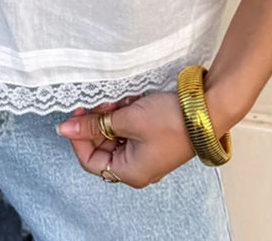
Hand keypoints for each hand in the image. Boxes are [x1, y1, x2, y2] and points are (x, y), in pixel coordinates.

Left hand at [55, 91, 201, 187]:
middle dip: (98, 122)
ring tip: (119, 100)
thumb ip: (94, 124)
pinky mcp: (153, 137)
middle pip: (102, 146)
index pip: (89, 160)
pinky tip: (131, 101)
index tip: (75, 115)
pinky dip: (125, 113)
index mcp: (129, 172)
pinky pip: (129, 127)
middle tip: (97, 102)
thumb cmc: (171, 120)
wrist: (207, 109)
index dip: (78, 137)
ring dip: (112, 115)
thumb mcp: (127, 119)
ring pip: (115, 134)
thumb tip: (65, 128)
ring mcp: (146, 152)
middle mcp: (137, 166)